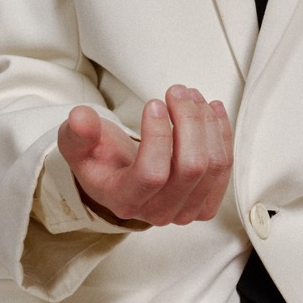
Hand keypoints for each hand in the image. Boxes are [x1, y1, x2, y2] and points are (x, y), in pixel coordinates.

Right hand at [56, 87, 232, 225]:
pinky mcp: (205, 203)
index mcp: (124, 200)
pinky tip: (212, 111)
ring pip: (213, 165)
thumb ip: (77, 132)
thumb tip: (80, 118)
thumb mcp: (77, 144)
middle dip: (189, 120)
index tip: (154, 103)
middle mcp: (157, 212)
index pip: (152, 173)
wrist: (119, 177)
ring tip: (192, 96)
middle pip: (191, 167)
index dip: (159, 134)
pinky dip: (222, 134)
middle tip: (177, 91)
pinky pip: (224, 168)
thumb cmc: (101, 159)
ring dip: (207, 123)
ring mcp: (185, 210)